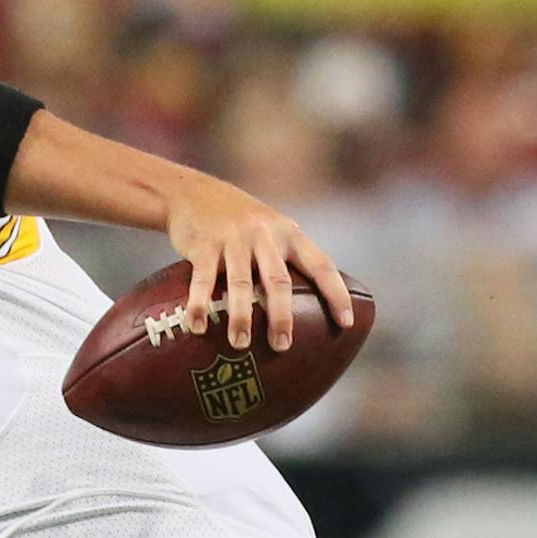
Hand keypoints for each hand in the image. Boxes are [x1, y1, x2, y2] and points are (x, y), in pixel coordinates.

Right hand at [160, 164, 353, 353]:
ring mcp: (233, 239)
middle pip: (278, 280)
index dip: (335, 293)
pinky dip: (200, 304)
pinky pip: (203, 280)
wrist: (191, 191)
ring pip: (241, 283)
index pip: (320, 264)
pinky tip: (197, 327)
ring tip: (241, 344)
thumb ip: (283, 259)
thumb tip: (302, 308)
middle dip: (281, 316)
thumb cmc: (236, 220)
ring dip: (241, 317)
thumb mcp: (269, 229)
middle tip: (282, 346)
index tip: (345, 322)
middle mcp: (264, 235)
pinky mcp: (204, 245)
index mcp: (288, 233)